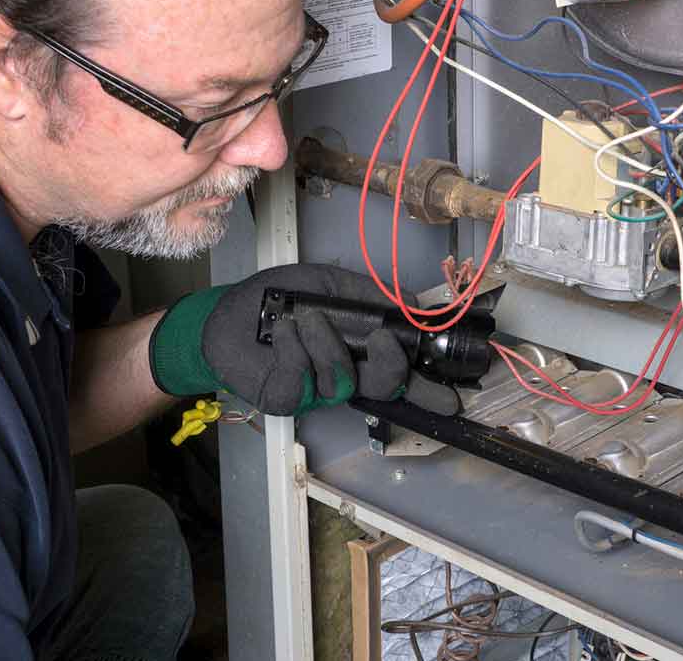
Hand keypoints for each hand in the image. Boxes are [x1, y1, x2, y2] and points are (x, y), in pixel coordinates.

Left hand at [148, 264, 460, 415]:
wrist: (227, 312)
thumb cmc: (280, 299)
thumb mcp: (331, 285)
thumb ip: (372, 295)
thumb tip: (415, 302)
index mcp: (361, 352)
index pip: (403, 376)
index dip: (429, 389)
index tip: (454, 395)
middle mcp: (345, 375)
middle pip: (384, 387)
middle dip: (391, 368)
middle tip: (385, 341)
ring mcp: (315, 392)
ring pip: (342, 381)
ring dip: (327, 344)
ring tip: (306, 318)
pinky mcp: (285, 398)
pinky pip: (301, 380)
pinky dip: (294, 349)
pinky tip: (283, 331)